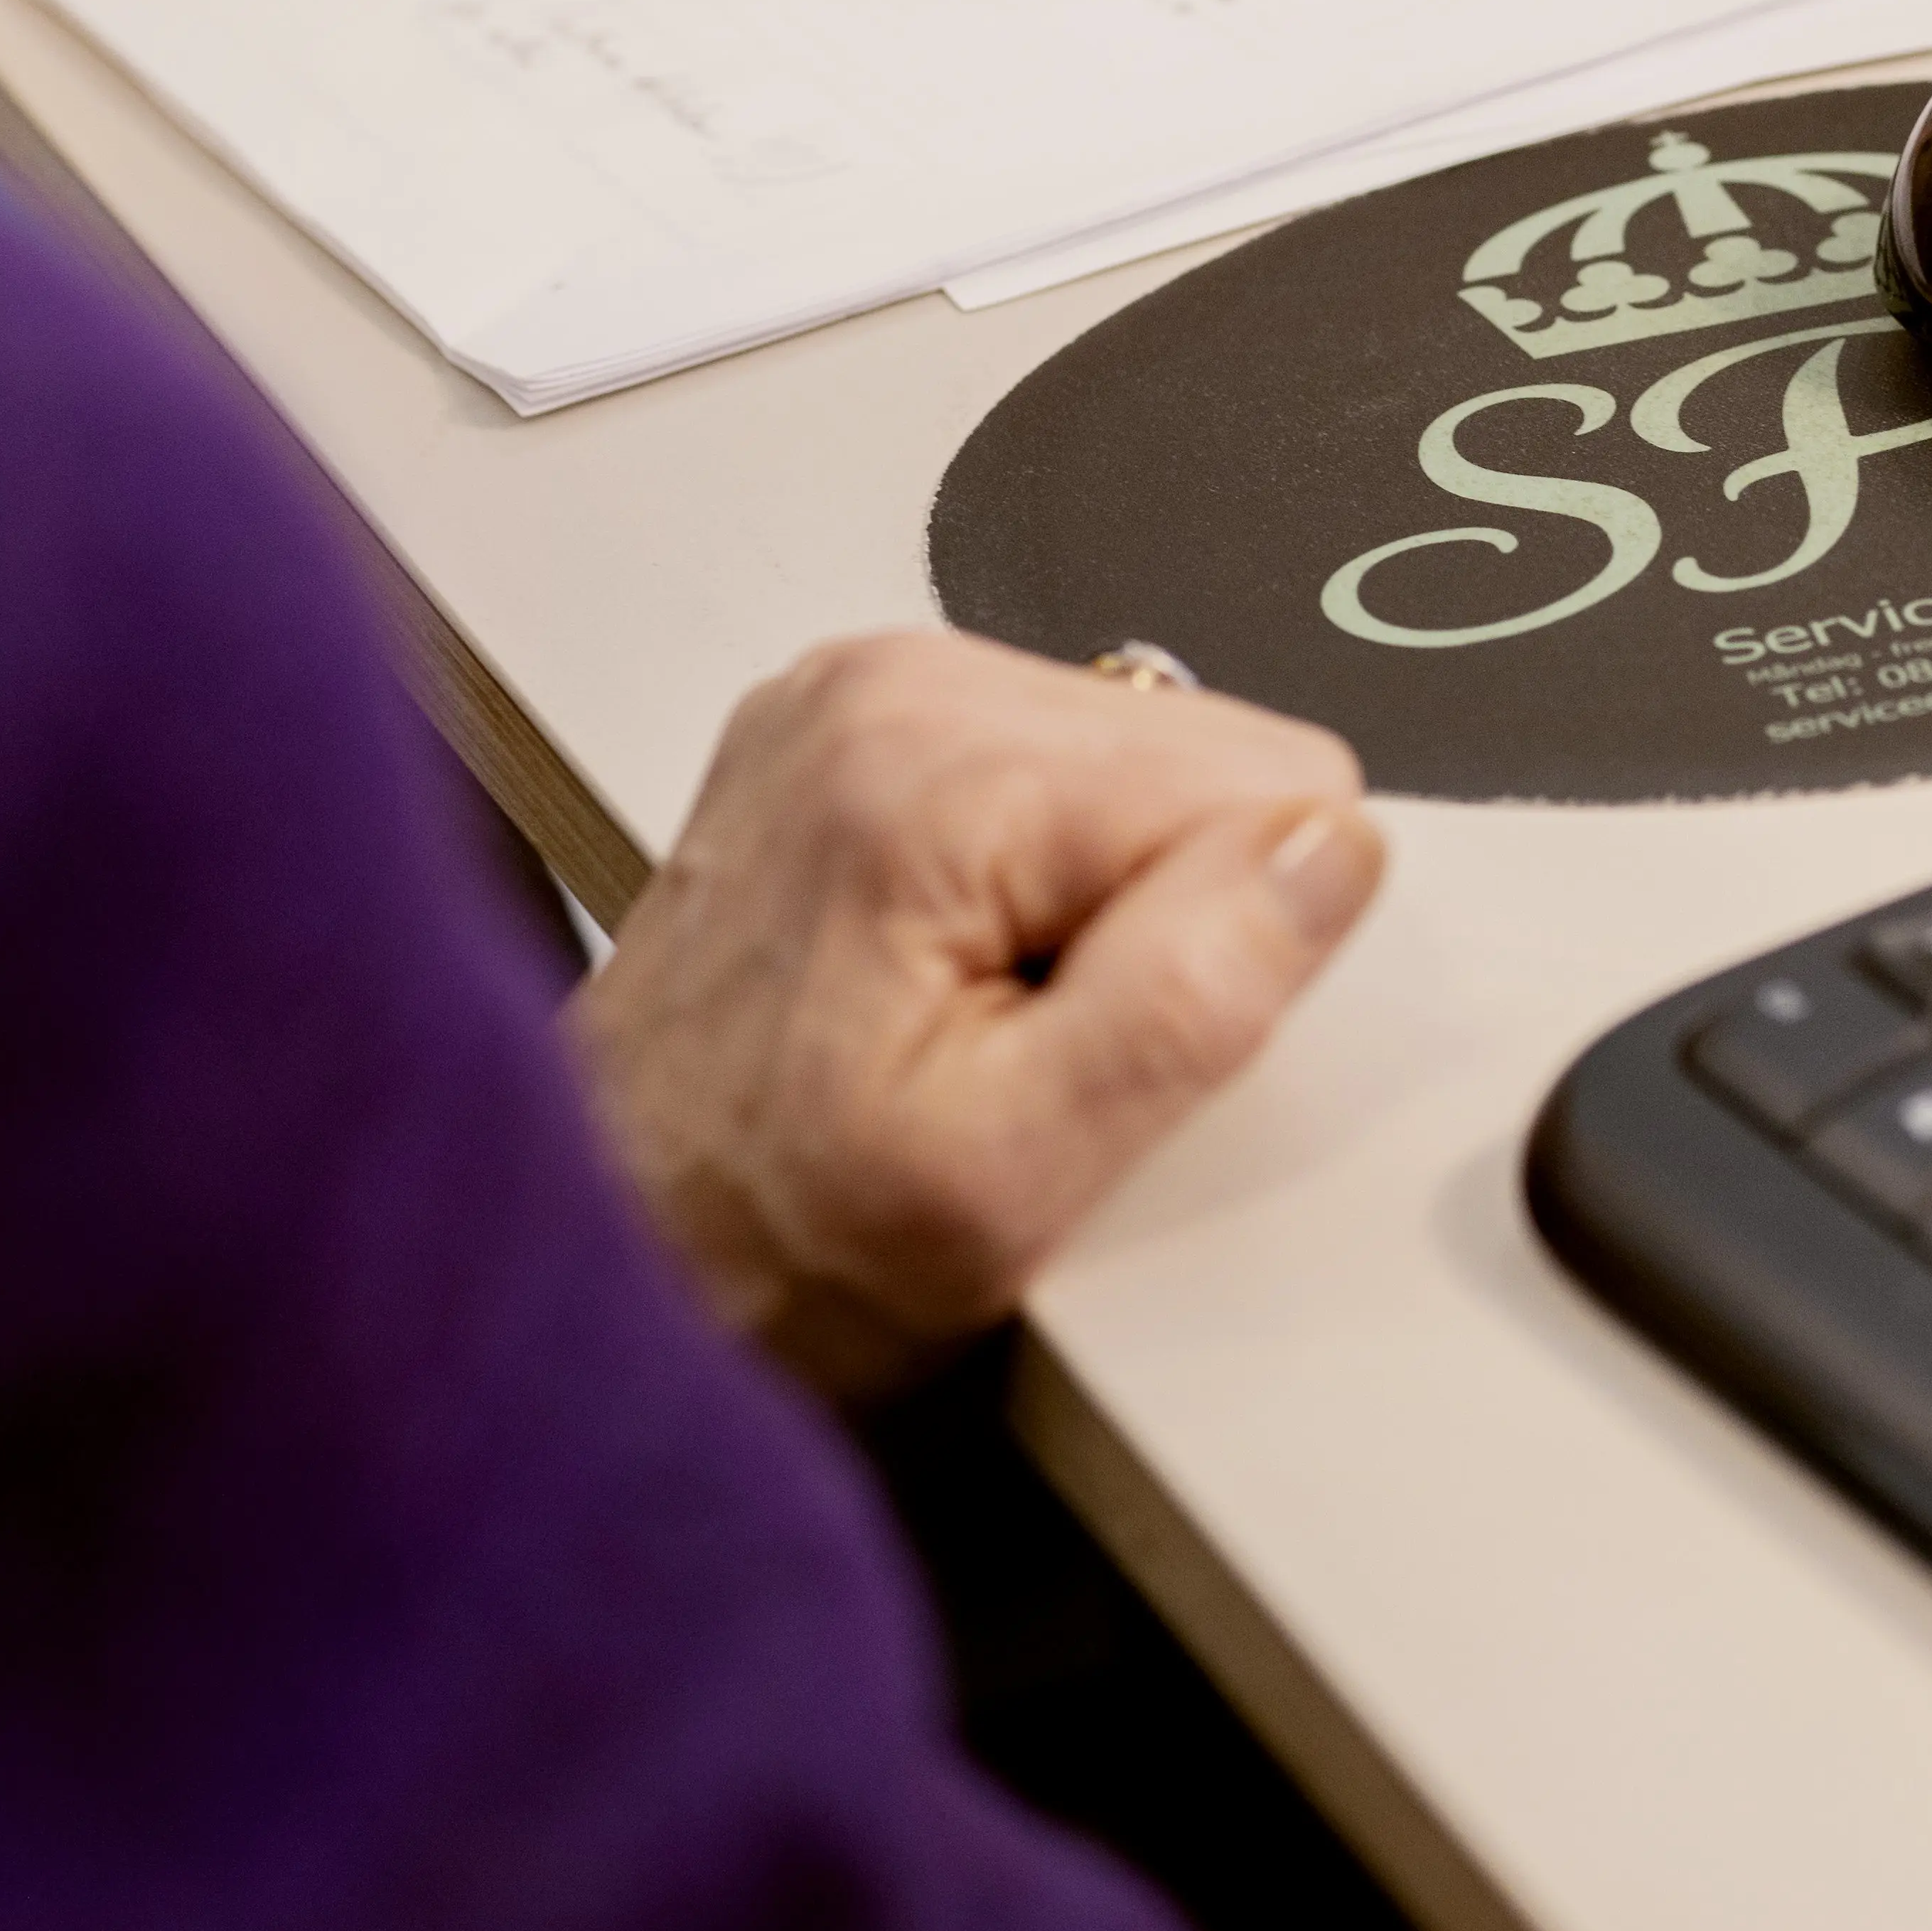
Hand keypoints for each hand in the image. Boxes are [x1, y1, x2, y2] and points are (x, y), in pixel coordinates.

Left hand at [564, 630, 1383, 1395]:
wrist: (599, 1245)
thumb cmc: (762, 1240)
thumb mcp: (1007, 1180)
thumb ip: (1187, 1002)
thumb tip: (1332, 851)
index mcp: (936, 764)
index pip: (1274, 779)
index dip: (1234, 947)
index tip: (1110, 1049)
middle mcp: (892, 685)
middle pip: (1210, 757)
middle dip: (1167, 917)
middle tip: (1036, 1050)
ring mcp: (864, 696)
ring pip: (1147, 767)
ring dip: (1106, 906)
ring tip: (983, 1021)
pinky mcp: (857, 731)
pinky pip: (1060, 778)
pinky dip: (1039, 884)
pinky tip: (947, 974)